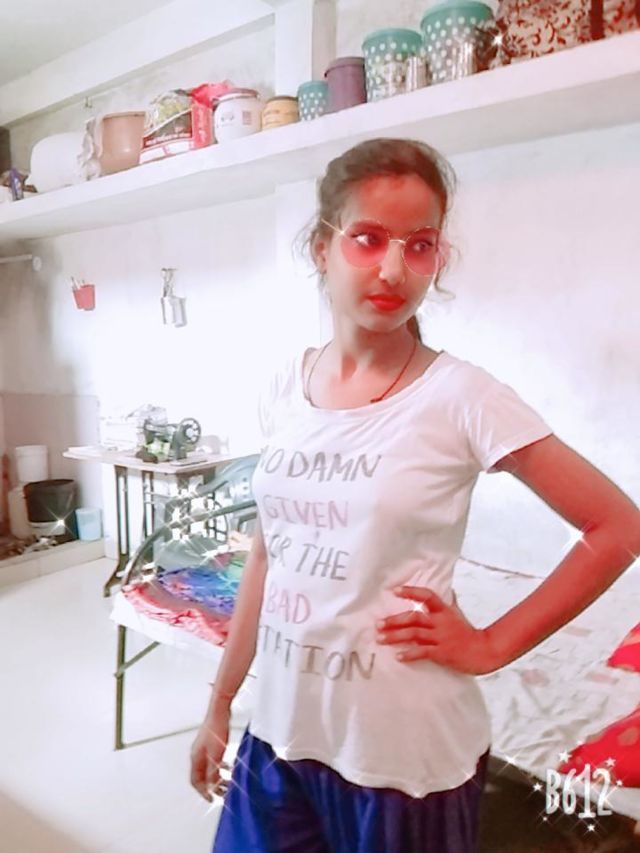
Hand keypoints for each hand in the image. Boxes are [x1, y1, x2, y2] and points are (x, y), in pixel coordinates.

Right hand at [190, 704, 231, 801]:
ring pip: (209, 768)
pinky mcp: (212, 742)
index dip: (203, 792)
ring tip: (228, 781)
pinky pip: (214, 760)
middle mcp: (198, 753)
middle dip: (212, 786)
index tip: (212, 799)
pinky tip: (229, 766)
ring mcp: (204, 747)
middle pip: (202, 776)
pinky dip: (221, 767)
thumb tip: (211, 787)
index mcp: (196, 758)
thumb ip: (212, 772)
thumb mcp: (216, 756)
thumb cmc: (216, 728)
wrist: (220, 711)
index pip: (195, 781)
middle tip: (223, 793)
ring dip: (218, 777)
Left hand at [375, 585, 499, 674]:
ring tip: (381, 639)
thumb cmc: (468, 633)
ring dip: (395, 636)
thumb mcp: (457, 614)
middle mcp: (441, 622)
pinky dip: (409, 654)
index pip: (426, 596)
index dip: (410, 592)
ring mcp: (441, 638)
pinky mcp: (442, 653)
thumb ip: (448, 603)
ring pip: (414, 634)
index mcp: (444, 611)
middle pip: (414, 617)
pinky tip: (398, 656)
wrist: (484, 651)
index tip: (394, 591)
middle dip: (394, 620)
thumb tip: (447, 590)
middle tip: (378, 624)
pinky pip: (423, 652)